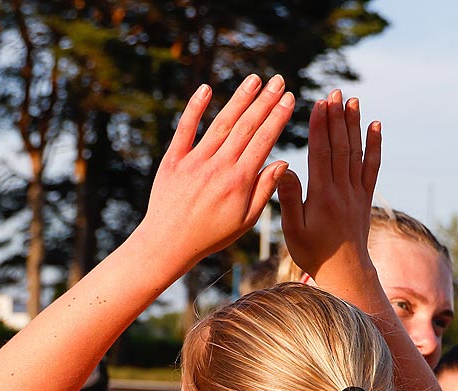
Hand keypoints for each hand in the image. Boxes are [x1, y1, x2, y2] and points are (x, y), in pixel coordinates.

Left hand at [142, 75, 294, 268]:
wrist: (168, 243)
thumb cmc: (211, 235)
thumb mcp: (245, 221)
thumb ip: (264, 190)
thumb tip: (283, 162)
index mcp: (239, 182)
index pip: (263, 142)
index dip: (277, 117)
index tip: (289, 98)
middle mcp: (219, 167)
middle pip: (246, 126)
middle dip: (265, 101)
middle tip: (278, 80)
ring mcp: (195, 161)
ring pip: (221, 123)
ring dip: (239, 99)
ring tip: (254, 79)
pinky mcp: (174, 159)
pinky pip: (185, 129)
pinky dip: (195, 108)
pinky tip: (206, 89)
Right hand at [276, 91, 382, 284]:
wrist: (345, 272)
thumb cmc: (313, 253)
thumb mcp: (293, 230)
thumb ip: (289, 199)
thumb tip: (284, 169)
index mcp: (322, 196)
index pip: (321, 154)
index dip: (321, 127)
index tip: (320, 104)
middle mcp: (342, 191)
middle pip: (341, 147)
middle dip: (337, 118)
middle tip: (335, 92)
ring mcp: (357, 193)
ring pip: (356, 153)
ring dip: (354, 125)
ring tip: (352, 101)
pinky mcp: (365, 197)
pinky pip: (372, 168)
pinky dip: (374, 146)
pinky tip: (375, 126)